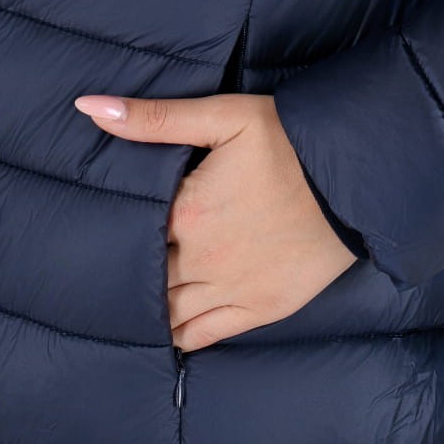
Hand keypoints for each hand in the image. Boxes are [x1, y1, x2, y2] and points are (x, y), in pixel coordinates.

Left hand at [73, 89, 360, 349]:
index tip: (99, 228)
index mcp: (185, 212)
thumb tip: (88, 107)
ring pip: (169, 312)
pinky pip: (205, 335)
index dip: (114, 230)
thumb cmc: (288, 140)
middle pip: (145, 275)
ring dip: (150, 305)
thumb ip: (154, 118)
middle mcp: (202, 259)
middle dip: (129, 270)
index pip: (127, 232)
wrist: (355, 177)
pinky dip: (180, 336)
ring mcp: (232, 290)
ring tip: (132, 298)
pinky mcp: (261, 308)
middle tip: (109, 267)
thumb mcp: (222, 116)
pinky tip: (165, 332)